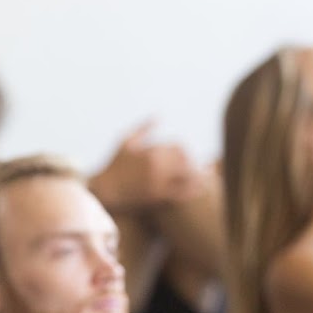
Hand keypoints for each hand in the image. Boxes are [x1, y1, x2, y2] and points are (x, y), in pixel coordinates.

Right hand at [87, 121, 206, 211]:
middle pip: (187, 161)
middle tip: (199, 168)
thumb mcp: (126, 141)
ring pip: (188, 177)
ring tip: (208, 180)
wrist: (103, 190)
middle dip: (194, 164)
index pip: (180, 147)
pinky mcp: (157, 196)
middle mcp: (157, 165)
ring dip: (200, 177)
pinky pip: (181, 194)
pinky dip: (193, 191)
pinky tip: (200, 191)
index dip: (186, 152)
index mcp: (152, 150)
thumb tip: (158, 116)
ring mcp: (158, 181)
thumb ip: (143, 128)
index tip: (187, 157)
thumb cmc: (113, 164)